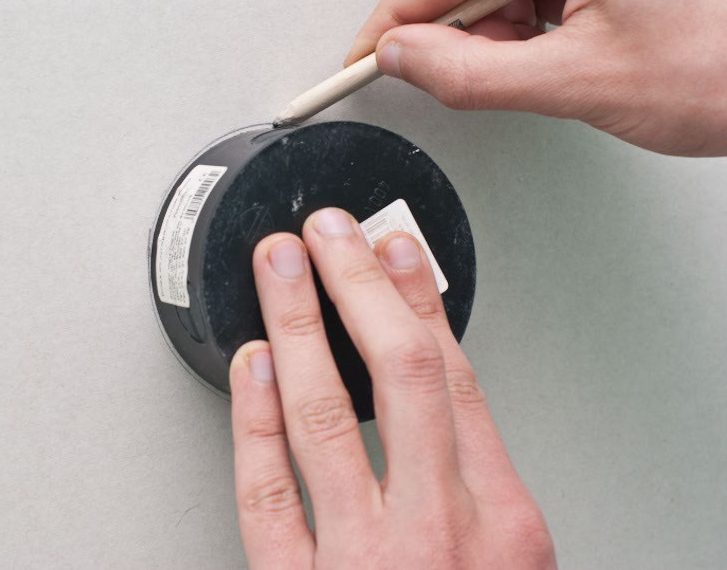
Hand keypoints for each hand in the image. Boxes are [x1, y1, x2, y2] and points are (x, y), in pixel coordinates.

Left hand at [229, 208, 554, 568]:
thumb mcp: (517, 565)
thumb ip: (485, 494)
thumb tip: (453, 415)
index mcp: (501, 524)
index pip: (456, 379)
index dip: (419, 301)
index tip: (396, 252)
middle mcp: (433, 531)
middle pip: (398, 372)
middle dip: (359, 284)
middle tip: (330, 233)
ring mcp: (361, 559)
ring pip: (323, 416)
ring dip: (296, 324)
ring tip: (280, 267)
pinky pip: (266, 494)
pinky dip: (254, 419)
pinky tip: (251, 365)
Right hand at [344, 0, 726, 156]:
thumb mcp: (578, 83)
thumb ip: (470, 72)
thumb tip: (403, 56)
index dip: (401, 12)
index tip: (366, 51)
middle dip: (455, 8)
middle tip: (448, 61)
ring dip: (490, 15)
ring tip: (523, 62)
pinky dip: (521, 15)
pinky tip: (540, 49)